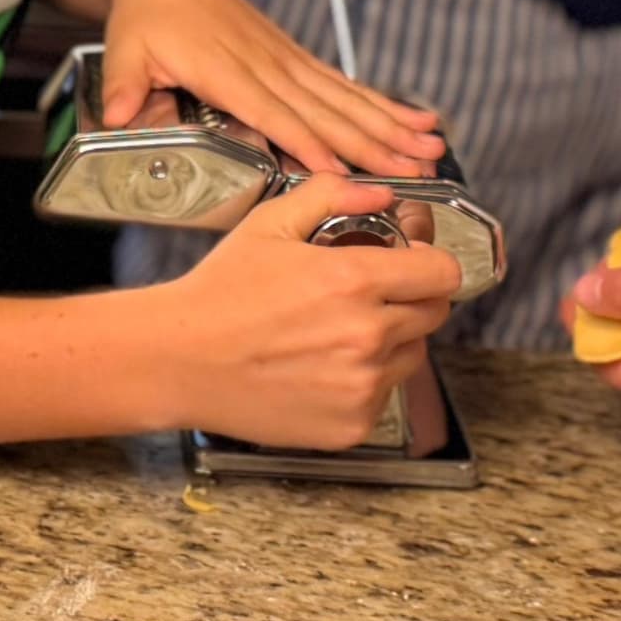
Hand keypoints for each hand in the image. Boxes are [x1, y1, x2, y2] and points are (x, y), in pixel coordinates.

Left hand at [100, 0, 442, 173]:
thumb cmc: (146, 16)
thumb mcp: (123, 50)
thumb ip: (124, 86)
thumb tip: (118, 118)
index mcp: (223, 69)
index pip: (271, 111)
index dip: (305, 140)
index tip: (339, 168)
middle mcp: (263, 65)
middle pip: (324, 110)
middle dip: (372, 142)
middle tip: (415, 168)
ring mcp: (284, 60)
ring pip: (345, 98)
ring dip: (391, 125)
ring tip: (432, 147)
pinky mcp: (294, 57)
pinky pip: (342, 84)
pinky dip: (381, 103)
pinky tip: (414, 119)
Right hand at [150, 172, 462, 446]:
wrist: (178, 361)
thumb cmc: (219, 294)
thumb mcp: (269, 224)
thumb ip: (332, 196)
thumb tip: (383, 194)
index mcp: (354, 281)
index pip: (443, 273)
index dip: (431, 263)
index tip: (413, 264)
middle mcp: (367, 336)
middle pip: (434, 314)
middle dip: (411, 299)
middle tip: (367, 297)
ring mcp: (362, 386)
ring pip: (412, 357)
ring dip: (392, 342)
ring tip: (336, 333)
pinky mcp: (352, 425)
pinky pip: (383, 396)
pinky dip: (364, 383)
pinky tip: (320, 368)